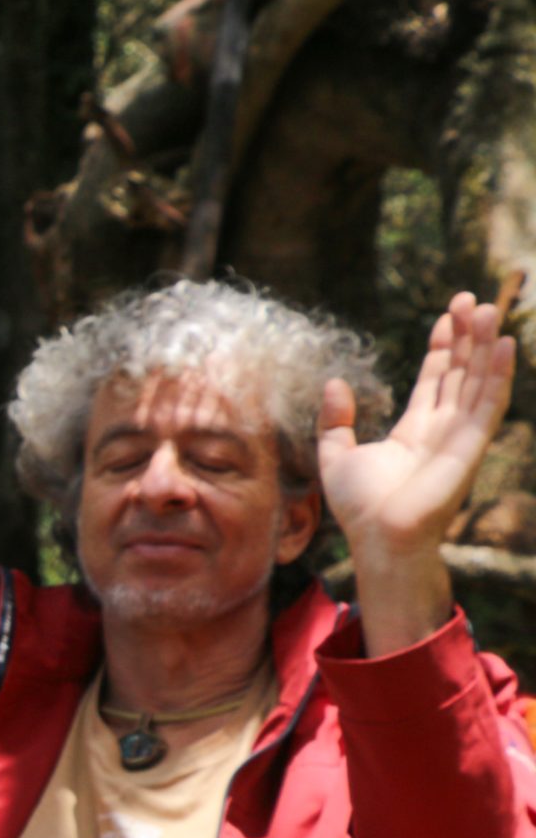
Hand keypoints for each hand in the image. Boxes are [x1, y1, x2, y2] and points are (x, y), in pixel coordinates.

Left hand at [322, 291, 516, 653]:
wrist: (378, 539)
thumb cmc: (360, 507)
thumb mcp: (335, 455)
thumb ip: (334, 421)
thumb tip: (334, 382)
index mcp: (415, 430)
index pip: (435, 379)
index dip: (441, 347)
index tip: (443, 316)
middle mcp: (442, 429)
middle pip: (460, 372)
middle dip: (465, 336)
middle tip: (468, 298)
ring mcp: (459, 436)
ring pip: (477, 381)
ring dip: (483, 345)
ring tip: (486, 309)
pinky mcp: (471, 446)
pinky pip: (489, 404)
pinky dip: (498, 374)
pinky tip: (502, 345)